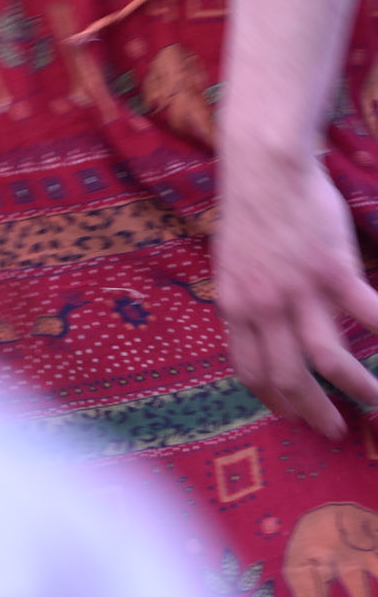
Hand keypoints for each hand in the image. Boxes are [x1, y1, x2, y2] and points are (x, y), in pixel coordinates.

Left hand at [214, 153, 377, 439]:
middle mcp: (264, 307)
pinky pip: (370, 318)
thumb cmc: (249, 206)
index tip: (290, 415)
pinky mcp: (333, 272)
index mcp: (236, 304)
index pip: (250, 369)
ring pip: (329, 361)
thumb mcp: (232, 261)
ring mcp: (300, 292)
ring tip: (375, 401)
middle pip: (289, 378)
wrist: (264, 165)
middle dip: (314, 412)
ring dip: (357, 388)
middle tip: (335, 430)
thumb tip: (263, 326)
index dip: (272, 399)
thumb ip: (248, 297)